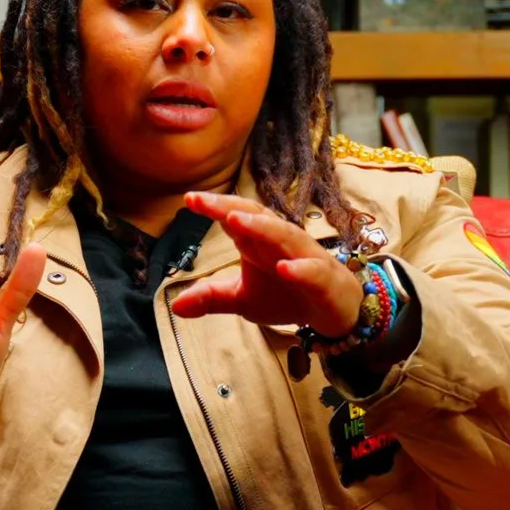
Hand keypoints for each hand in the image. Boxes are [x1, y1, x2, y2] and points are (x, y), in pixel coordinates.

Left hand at [171, 192, 363, 336]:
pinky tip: (284, 268)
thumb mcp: (243, 300)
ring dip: (262, 227)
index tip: (189, 199)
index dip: (215, 207)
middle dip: (232, 207)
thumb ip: (212, 298)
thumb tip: (174, 306)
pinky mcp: (324, 279)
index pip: (236, 218)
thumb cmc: (287, 296)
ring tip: (237, 221)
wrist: (334, 310)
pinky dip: (300, 268)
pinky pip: (312, 270)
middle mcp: (281, 242)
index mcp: (258, 243)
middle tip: (205, 202)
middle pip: (257, 217)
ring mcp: (305, 257)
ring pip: (284, 235)